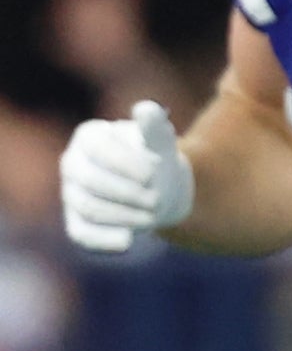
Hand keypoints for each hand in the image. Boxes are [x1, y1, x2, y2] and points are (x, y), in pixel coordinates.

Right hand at [59, 100, 191, 253]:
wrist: (161, 190)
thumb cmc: (158, 160)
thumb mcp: (162, 143)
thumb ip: (156, 129)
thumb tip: (147, 109)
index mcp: (89, 136)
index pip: (98, 148)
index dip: (128, 163)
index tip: (156, 171)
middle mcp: (73, 163)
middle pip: (91, 181)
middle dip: (129, 192)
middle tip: (158, 198)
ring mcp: (71, 194)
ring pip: (89, 208)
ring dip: (125, 214)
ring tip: (154, 214)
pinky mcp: (78, 222)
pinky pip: (82, 234)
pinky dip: (104, 239)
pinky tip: (128, 241)